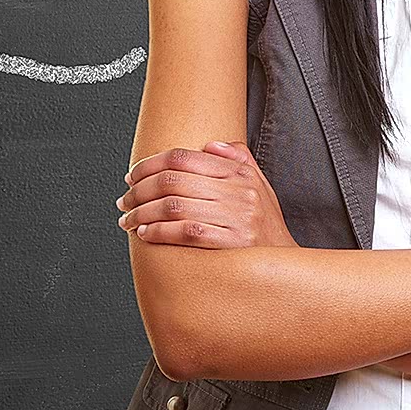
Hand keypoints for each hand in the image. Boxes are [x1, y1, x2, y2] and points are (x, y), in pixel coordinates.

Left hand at [116, 140, 298, 248]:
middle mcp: (238, 192)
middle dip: (139, 190)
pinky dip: (159, 232)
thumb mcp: (259, 186)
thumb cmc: (266, 225)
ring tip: (128, 220)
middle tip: (124, 200)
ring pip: (174, 206)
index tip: (132, 176)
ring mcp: (236, 218)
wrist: (286, 264)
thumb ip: (238, 159)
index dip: (150, 164)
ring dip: (142, 213)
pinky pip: (185, 232)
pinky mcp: (230, 244)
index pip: (184, 157)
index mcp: (240, 173)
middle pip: (173, 181)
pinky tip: (145, 235)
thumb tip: (210, 145)